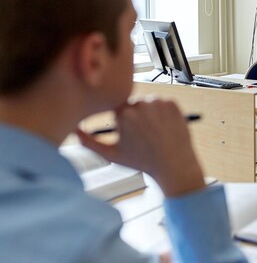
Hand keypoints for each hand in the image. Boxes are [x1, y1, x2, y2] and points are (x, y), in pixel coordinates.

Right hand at [76, 99, 204, 196]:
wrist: (174, 164)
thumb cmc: (142, 161)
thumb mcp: (111, 154)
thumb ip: (88, 142)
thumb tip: (73, 129)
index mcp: (123, 114)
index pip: (116, 107)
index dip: (122, 121)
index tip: (130, 133)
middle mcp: (140, 104)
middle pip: (133, 104)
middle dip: (136, 116)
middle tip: (144, 135)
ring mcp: (159, 102)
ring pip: (148, 102)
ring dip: (150, 112)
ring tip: (154, 132)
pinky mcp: (173, 102)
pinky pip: (163, 102)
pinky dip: (163, 112)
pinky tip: (164, 127)